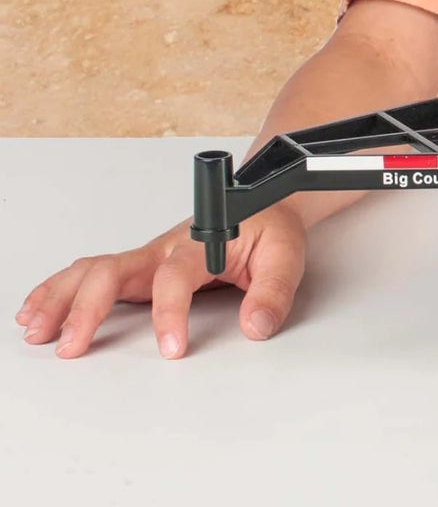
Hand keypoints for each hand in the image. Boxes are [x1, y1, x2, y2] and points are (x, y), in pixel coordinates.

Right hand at [14, 204, 306, 359]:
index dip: (170, 313)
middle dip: (88, 307)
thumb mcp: (286, 255)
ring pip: (94, 270)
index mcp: (202, 242)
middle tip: (71, 347)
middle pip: (114, 269)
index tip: (173, 350)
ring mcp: (148, 259)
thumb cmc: (271, 228)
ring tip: (36, 329)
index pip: (174, 276)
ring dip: (61, 298)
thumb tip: (255, 327)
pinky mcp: (140, 270)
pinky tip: (38, 311)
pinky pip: (93, 275)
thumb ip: (273, 291)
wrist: (266, 204)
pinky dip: (61, 291)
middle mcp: (166, 249)